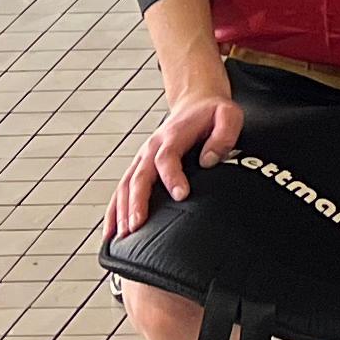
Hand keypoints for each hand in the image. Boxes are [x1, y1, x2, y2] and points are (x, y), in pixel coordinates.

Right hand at [107, 90, 240, 240]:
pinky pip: (122, 189)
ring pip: (126, 185)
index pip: (167, 157)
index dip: (172, 176)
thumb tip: (209, 160)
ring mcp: (142, 158)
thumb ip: (223, 136)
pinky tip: (111, 231)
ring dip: (121, 210)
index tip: (181, 195)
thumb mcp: (228, 116)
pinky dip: (114, 210)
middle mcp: (151, 148)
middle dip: (136, 202)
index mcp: (173, 136)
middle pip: (139, 176)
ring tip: (122, 235)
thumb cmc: (211, 114)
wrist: (196, 104)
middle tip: (137, 226)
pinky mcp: (139, 167)